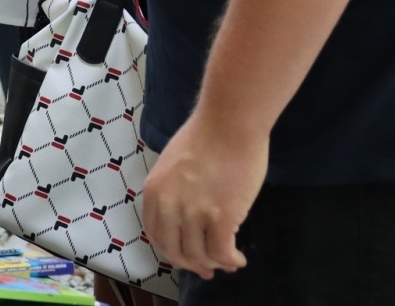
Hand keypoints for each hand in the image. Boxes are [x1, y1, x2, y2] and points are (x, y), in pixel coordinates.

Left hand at [143, 109, 265, 279]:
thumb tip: (187, 217)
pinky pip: (222, 252)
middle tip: (208, 271)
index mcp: (154, 191)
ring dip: (215, 264)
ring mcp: (194, 212)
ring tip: (229, 262)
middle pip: (175, 250)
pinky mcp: (221, 217)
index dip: (172, 251)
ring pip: (200, 255)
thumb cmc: (206, 136)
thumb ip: (175, 191)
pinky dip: (231, 261)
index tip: (186, 257)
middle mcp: (169, 205)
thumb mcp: (173, 164)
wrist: (229, 122)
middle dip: (192, 264)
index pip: (156, 234)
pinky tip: (239, 259)